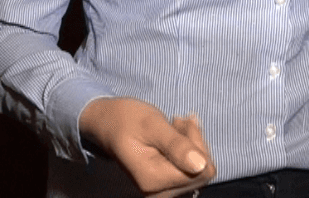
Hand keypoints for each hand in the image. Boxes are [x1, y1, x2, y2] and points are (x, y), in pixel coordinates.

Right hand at [79, 97, 215, 196]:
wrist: (107, 123)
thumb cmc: (126, 119)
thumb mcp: (151, 124)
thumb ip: (175, 144)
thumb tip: (201, 165)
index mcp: (153, 180)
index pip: (200, 169)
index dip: (196, 142)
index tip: (181, 120)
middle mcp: (158, 193)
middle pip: (201, 172)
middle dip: (195, 142)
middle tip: (177, 120)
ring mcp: (161, 192)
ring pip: (198, 172)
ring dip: (191, 144)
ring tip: (174, 125)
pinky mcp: (165, 187)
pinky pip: (191, 172)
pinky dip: (187, 151)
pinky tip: (176, 136)